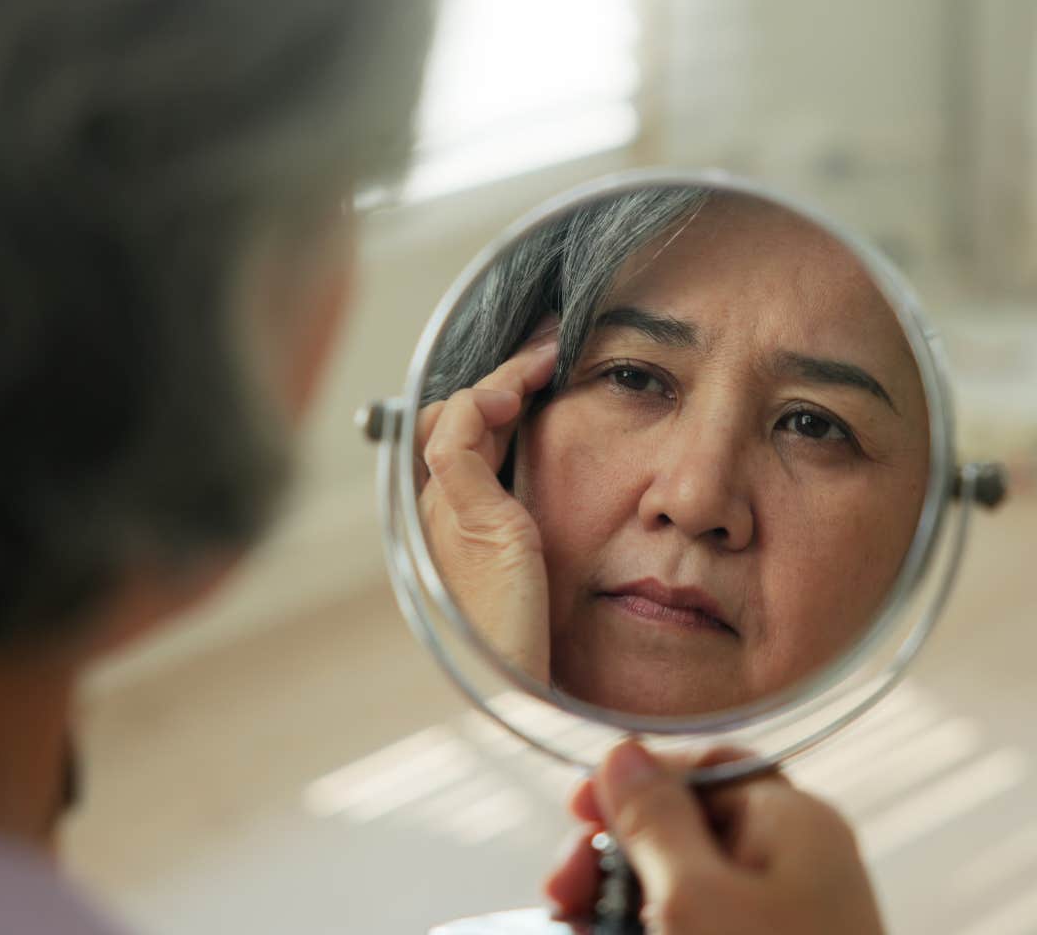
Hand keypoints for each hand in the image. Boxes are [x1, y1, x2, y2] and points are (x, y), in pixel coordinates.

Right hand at [416, 335, 557, 682]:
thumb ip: (551, 530)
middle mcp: (440, 515)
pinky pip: (455, 438)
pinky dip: (480, 404)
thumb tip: (595, 495)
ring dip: (499, 378)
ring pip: (453, 416)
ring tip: (545, 357)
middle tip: (550, 346)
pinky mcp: (465, 517)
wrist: (521, 690)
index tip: (546, 367)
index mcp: (458, 527)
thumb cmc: (540, 643)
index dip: (500, 395)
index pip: (463, 437)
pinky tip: (517, 394)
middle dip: (502, 376)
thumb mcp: (550, 571)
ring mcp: (445, 514)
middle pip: (453, 419)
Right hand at [544, 741, 885, 934]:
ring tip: (578, 932)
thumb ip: (654, 821)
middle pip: (685, 831)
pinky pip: (695, 931)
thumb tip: (624, 755)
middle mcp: (795, 866)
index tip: (577, 813)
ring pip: (680, 890)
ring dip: (619, 907)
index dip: (637, 782)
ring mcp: (781, 921)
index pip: (706, 767)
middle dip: (614, 858)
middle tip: (562, 895)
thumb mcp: (693, 897)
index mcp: (793, 824)